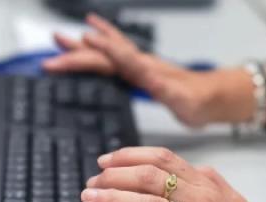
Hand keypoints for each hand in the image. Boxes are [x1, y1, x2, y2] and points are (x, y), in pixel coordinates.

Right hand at [42, 15, 219, 127]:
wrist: (215, 97)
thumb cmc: (200, 101)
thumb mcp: (184, 100)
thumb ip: (166, 89)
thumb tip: (148, 76)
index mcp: (146, 71)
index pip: (114, 59)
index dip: (92, 54)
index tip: (69, 50)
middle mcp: (140, 64)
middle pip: (103, 56)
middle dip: (76, 54)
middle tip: (50, 54)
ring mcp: (140, 65)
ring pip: (106, 52)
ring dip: (83, 46)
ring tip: (59, 38)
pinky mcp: (142, 71)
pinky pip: (116, 54)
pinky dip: (102, 43)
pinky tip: (92, 35)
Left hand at [81, 147, 265, 201]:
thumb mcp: (230, 201)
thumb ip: (209, 186)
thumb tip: (194, 172)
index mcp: (207, 184)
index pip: (162, 158)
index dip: (130, 155)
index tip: (107, 160)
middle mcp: (202, 197)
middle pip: (150, 175)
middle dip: (114, 174)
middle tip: (92, 180)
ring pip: (152, 199)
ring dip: (116, 196)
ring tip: (93, 197)